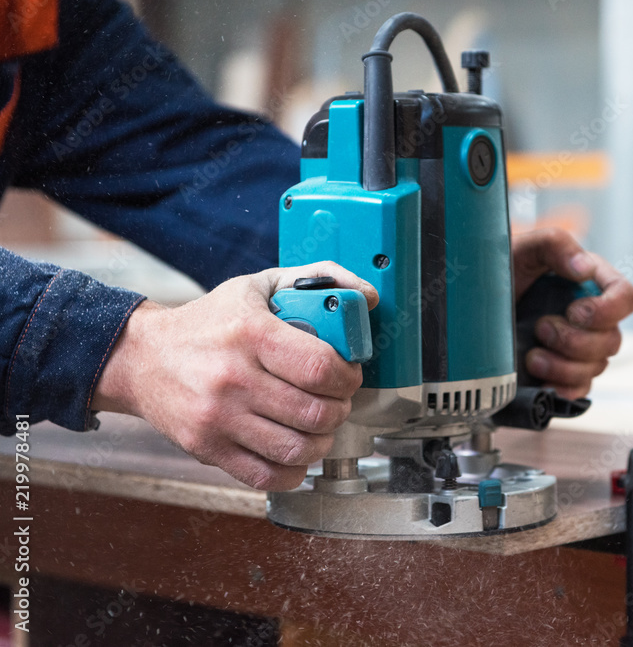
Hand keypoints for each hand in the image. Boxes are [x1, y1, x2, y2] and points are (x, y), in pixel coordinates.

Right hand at [93, 262, 377, 490]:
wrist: (142, 358)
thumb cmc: (210, 321)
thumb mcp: (260, 286)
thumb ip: (318, 279)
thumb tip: (367, 296)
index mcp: (250, 333)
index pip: (320, 368)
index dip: (348, 376)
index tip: (348, 374)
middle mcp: (232, 378)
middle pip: (315, 413)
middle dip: (340, 409)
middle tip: (336, 400)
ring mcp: (218, 418)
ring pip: (297, 449)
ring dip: (322, 440)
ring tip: (319, 425)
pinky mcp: (207, 449)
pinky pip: (267, 476)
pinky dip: (294, 471)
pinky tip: (295, 451)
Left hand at [511, 228, 632, 398]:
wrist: (470, 306)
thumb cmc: (499, 270)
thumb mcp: (523, 248)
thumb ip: (555, 245)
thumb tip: (584, 268)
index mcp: (591, 283)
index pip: (626, 298)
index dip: (608, 310)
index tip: (575, 312)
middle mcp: (592, 319)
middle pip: (612, 341)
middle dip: (574, 340)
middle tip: (540, 328)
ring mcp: (580, 349)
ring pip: (596, 368)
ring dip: (562, 365)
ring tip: (531, 355)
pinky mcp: (564, 374)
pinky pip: (579, 391)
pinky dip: (561, 387)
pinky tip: (540, 378)